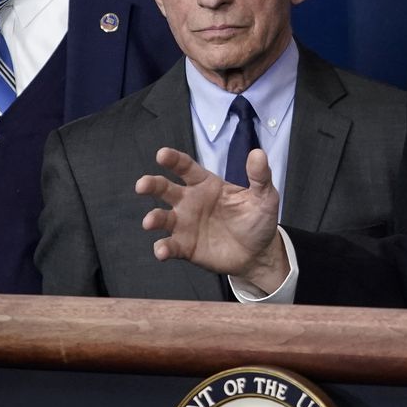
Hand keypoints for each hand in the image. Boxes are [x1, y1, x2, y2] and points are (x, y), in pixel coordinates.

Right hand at [136, 146, 287, 291]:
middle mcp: (190, 202)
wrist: (258, 253)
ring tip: (150, 222)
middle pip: (165, 189)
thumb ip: (259, 176)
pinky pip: (169, 246)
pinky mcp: (185, 246)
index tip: (162, 155)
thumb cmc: (257, 219)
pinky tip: (162, 251)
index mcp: (206, 184)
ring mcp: (185, 225)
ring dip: (153, 218)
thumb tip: (258, 153)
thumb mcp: (264, 196)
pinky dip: (163, 248)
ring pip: (161, 218)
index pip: (186, 168)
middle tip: (142, 185)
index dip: (173, 160)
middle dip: (151, 185)